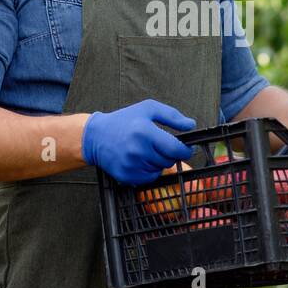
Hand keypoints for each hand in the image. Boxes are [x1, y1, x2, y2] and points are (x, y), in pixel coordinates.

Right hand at [82, 99, 196, 185]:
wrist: (96, 136)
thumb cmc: (124, 120)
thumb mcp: (148, 109)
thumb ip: (172, 116)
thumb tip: (191, 125)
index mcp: (144, 132)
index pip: (175, 149)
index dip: (185, 150)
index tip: (186, 148)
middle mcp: (137, 150)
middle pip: (169, 161)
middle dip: (169, 154)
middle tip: (159, 145)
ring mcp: (131, 165)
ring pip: (160, 170)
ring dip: (158, 161)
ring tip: (146, 150)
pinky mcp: (126, 176)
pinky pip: (149, 178)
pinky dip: (149, 170)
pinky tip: (140, 159)